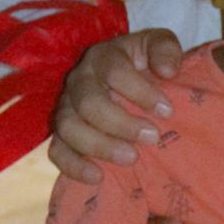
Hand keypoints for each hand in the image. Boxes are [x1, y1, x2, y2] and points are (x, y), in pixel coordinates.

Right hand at [49, 29, 184, 180]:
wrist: (128, 83)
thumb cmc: (146, 65)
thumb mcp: (160, 47)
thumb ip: (166, 49)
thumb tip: (166, 71)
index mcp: (103, 57)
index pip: (114, 71)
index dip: (140, 91)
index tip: (167, 111)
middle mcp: (79, 80)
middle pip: (89, 102)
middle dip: (121, 123)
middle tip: (152, 137)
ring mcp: (66, 107)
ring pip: (69, 127)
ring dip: (100, 145)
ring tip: (131, 158)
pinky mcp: (62, 133)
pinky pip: (57, 150)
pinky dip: (74, 165)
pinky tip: (98, 176)